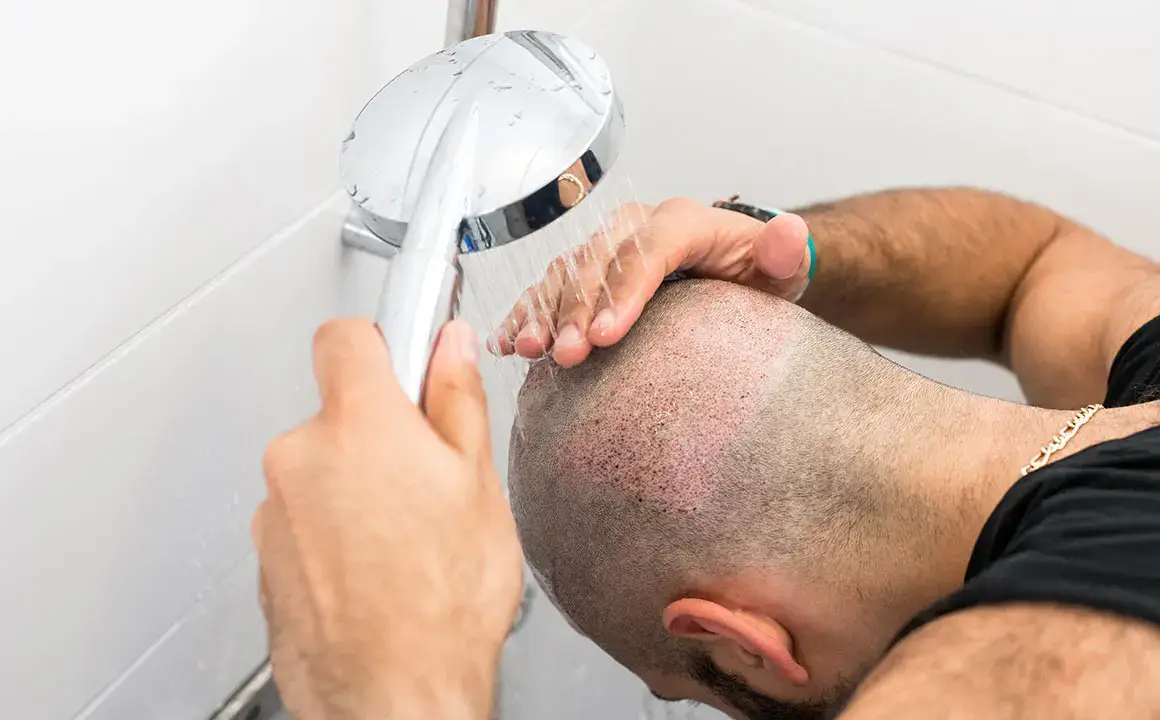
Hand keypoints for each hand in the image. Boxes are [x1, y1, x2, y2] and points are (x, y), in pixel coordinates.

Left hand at [253, 318, 522, 719]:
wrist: (393, 696)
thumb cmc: (442, 604)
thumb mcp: (477, 485)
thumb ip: (456, 400)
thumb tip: (450, 347)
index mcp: (359, 424)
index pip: (348, 335)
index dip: (383, 341)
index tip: (406, 356)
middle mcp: (301, 457)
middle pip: (338, 410)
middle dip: (378, 432)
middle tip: (426, 477)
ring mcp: (275, 509)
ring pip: (321, 469)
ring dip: (354, 487)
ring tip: (404, 538)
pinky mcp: (264, 555)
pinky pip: (303, 518)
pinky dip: (333, 530)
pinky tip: (376, 567)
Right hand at [490, 197, 811, 366]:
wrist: (734, 276)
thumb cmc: (756, 276)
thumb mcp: (779, 269)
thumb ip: (784, 253)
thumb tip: (791, 234)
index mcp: (681, 222)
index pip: (649, 250)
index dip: (625, 290)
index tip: (610, 336)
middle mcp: (634, 230)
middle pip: (598, 262)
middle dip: (579, 309)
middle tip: (570, 355)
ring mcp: (604, 252)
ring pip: (564, 274)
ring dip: (544, 312)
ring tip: (531, 350)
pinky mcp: (585, 278)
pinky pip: (547, 291)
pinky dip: (524, 313)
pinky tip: (506, 343)